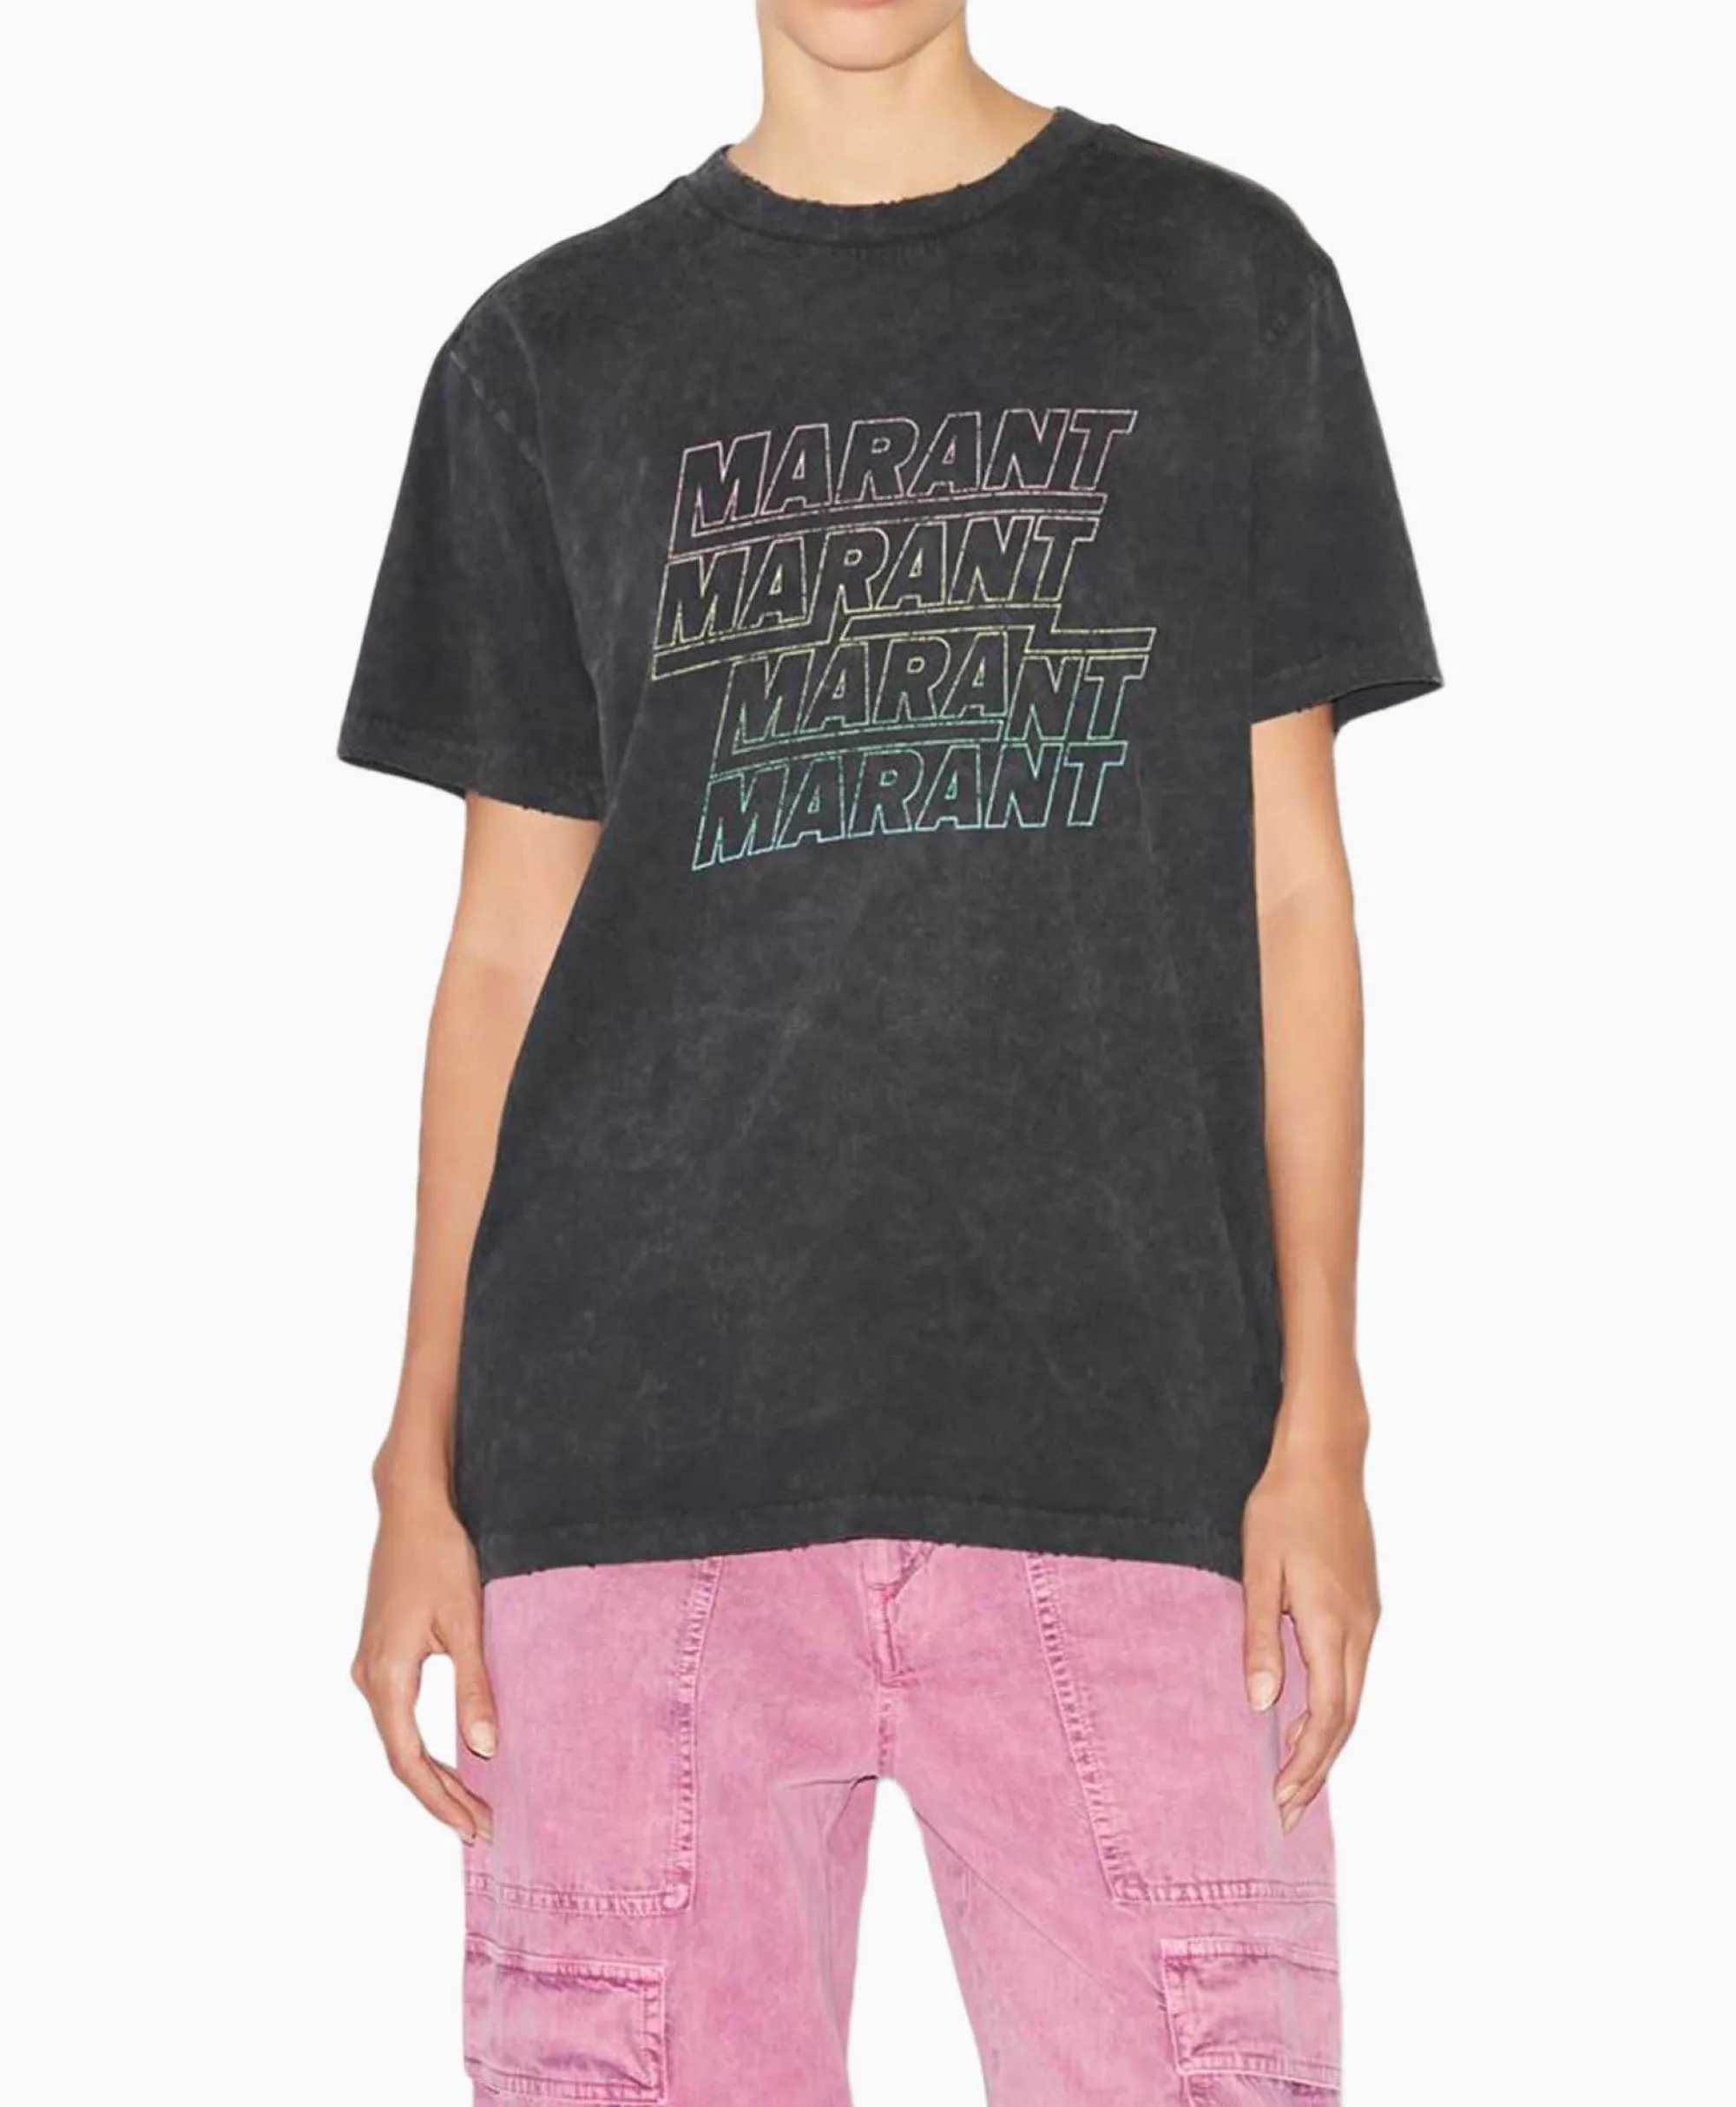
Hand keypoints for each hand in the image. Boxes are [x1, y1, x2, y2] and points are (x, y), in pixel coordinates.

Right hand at [351, 1478, 496, 1842]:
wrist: (411, 1508)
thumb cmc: (440, 1556)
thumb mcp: (466, 1621)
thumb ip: (474, 1687)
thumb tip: (485, 1751)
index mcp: (387, 1676)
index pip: (409, 1762)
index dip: (441, 1801)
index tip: (475, 1827)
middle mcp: (368, 1677)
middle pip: (401, 1757)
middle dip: (440, 1795)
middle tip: (483, 1825)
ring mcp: (370, 1664)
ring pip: (398, 1737)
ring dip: (433, 1771)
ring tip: (473, 1801)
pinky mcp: (379, 1652)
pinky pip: (399, 1714)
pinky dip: (424, 1743)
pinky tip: (453, 1753)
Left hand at [1242, 1419, 1379, 1831]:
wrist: (1326, 1459)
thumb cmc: (1284, 1508)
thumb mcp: (1259, 1570)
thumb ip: (1259, 1637)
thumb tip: (1261, 1704)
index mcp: (1331, 1624)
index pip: (1327, 1716)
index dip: (1306, 1763)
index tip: (1280, 1799)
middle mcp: (1360, 1629)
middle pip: (1347, 1719)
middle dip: (1318, 1769)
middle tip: (1287, 1810)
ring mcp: (1368, 1617)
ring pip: (1354, 1697)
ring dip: (1327, 1741)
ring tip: (1296, 1778)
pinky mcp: (1364, 1605)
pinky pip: (1353, 1672)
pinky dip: (1335, 1707)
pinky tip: (1309, 1717)